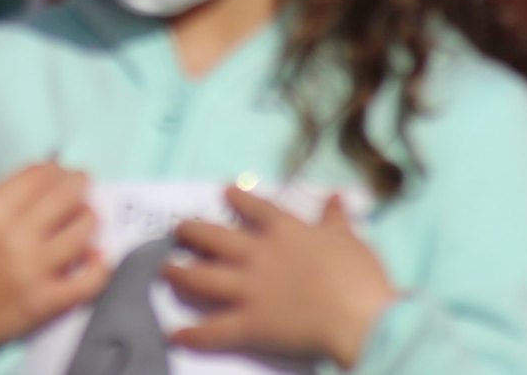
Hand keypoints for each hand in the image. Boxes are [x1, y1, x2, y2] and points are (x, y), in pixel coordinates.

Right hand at [0, 163, 110, 361]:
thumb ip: (2, 203)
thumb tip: (45, 184)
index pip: (37, 175)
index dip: (56, 168)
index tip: (62, 170)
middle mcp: (13, 238)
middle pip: (64, 197)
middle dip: (80, 184)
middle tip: (84, 183)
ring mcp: (31, 271)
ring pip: (81, 233)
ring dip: (89, 219)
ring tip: (87, 217)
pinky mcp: (44, 303)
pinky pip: (87, 282)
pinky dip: (100, 267)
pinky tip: (98, 256)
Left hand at [166, 188, 397, 368]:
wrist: (360, 317)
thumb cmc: (361, 277)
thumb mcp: (350, 239)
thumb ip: (336, 219)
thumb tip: (334, 198)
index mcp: (285, 231)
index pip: (256, 207)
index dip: (238, 198)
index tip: (224, 191)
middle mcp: (259, 254)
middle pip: (215, 237)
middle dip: (193, 232)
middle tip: (178, 230)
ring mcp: (250, 288)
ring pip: (204, 277)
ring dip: (181, 274)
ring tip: (166, 270)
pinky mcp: (250, 323)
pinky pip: (216, 329)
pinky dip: (194, 333)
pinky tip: (175, 333)